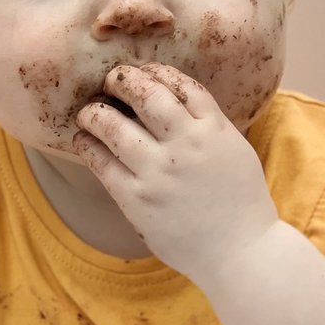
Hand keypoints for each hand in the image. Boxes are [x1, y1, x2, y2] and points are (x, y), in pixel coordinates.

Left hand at [72, 62, 278, 284]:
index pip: (180, 84)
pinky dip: (88, 146)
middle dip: (121, 80)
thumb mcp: (235, 152)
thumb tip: (175, 104)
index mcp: (214, 129)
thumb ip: (208, 126)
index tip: (142, 71)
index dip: (156, 71)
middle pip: (145, 94)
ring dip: (95, 113)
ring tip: (87, 113)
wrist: (241, 253)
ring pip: (113, 125)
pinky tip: (83, 141)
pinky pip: (102, 163)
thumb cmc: (241, 205)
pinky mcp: (137, 199)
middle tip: (110, 81)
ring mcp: (159, 171)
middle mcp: (185, 144)